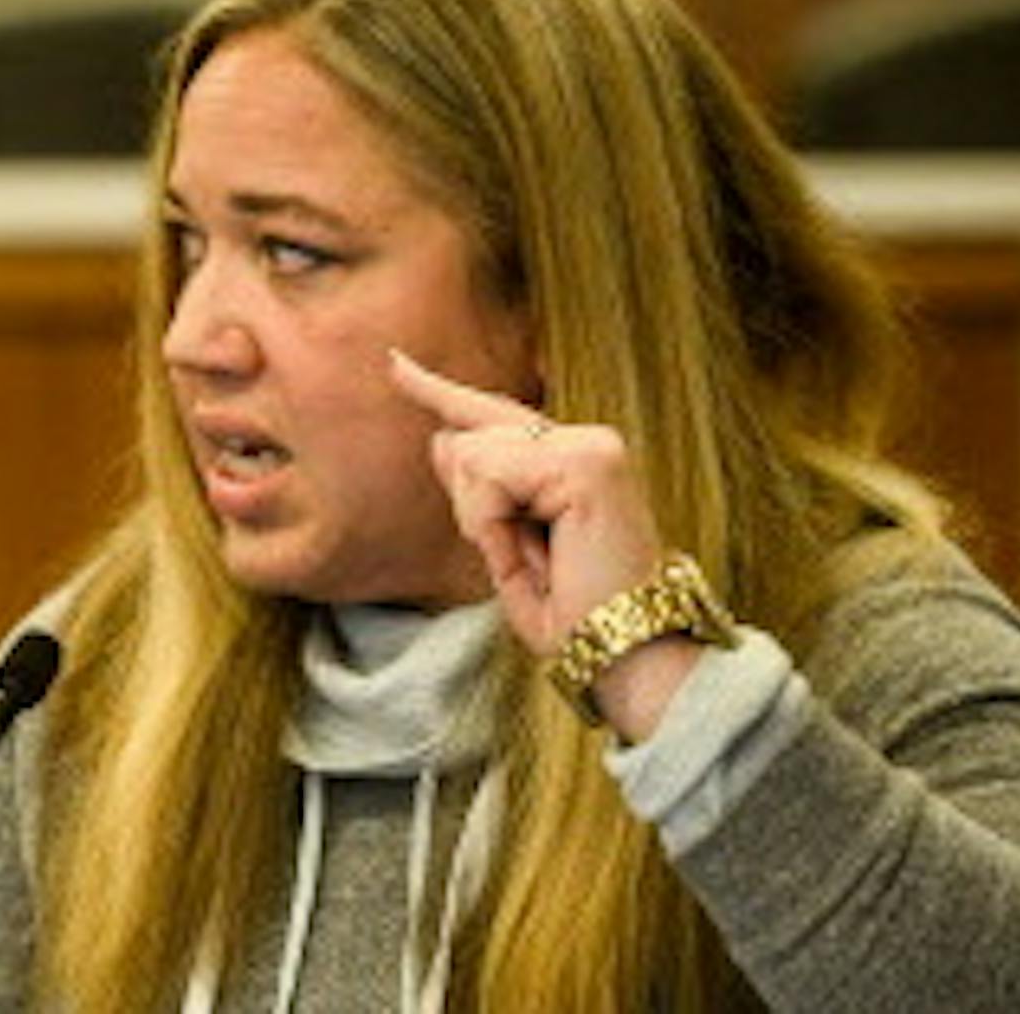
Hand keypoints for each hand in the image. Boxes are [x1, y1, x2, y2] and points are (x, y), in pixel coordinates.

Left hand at [389, 349, 661, 655]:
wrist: (625, 655)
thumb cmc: (575, 616)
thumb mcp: (506, 549)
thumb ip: (478, 491)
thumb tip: (442, 436)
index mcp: (572, 460)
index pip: (494, 415)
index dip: (440, 392)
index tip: (395, 364)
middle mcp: (587, 442)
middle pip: (470, 438)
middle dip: (471, 508)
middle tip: (527, 559)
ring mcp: (591, 446)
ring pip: (474, 453)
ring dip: (483, 520)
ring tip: (536, 559)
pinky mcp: (587, 462)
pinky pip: (490, 475)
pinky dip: (492, 521)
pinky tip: (535, 551)